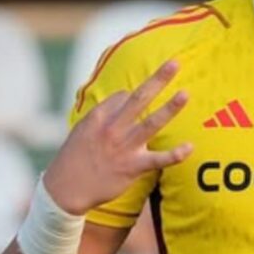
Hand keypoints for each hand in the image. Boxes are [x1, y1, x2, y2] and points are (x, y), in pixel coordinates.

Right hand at [43, 60, 191, 215]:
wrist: (64, 189)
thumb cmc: (75, 156)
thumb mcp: (83, 128)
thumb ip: (104, 113)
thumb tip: (124, 96)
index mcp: (99, 116)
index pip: (124, 96)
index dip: (134, 97)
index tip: (135, 102)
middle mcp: (113, 128)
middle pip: (138, 98)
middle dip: (157, 80)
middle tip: (174, 63)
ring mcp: (124, 147)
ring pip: (151, 123)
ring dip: (169, 108)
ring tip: (185, 94)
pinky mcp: (132, 167)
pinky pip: (158, 159)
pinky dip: (175, 154)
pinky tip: (190, 147)